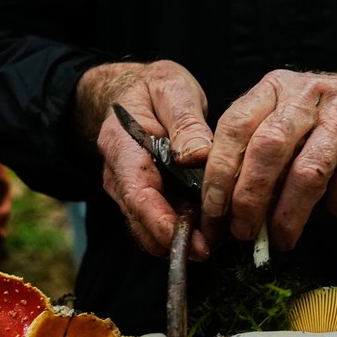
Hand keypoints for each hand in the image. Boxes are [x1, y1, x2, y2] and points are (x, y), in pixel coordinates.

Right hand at [76, 60, 213, 258]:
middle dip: (175, 240)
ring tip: (217, 238)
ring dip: (180, 238)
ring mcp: (128, 191)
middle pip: (142, 221)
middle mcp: (119, 176)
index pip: (137, 195)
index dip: (161, 223)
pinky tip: (209, 228)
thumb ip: (185, 122)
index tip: (188, 241)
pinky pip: (159, 221)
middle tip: (212, 248)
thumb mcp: (172, 89)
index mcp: (122, 148)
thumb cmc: (153, 88)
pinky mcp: (144, 197)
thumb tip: (199, 156)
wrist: (131, 92)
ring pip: (149, 228)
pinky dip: (181, 230)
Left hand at [200, 53, 336, 251]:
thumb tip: (224, 207)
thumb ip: (257, 147)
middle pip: (266, 152)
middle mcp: (308, 96)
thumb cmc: (336, 115)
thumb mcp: (291, 113)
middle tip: (243, 234)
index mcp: (276, 88)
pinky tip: (335, 207)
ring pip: (307, 174)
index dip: (218, 175)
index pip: (234, 128)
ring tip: (280, 240)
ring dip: (287, 216)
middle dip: (249, 201)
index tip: (212, 213)